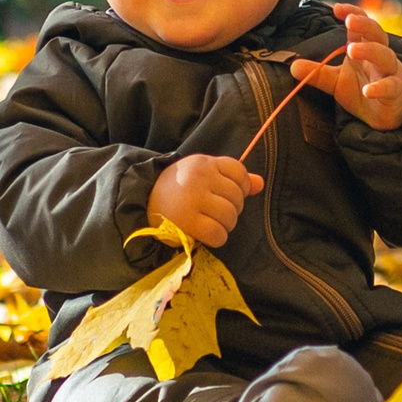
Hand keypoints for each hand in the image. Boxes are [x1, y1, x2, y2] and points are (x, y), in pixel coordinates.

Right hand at [148, 154, 262, 247]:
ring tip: (212, 222)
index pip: (239, 172)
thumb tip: (260, 183)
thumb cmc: (178, 189)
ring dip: (226, 225)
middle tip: (216, 212)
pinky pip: (218, 234)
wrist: (141, 202)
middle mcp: (199, 178)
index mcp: (203, 163)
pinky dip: (218, 238)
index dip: (241, 186)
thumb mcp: (203, 176)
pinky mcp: (187, 221)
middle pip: (237, 197)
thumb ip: (232, 178)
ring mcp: (193, 199)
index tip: (228, 194)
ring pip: (230, 216)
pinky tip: (208, 234)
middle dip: (233, 208)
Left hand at [297, 4, 401, 130]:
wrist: (388, 114)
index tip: (336, 8)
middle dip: (364, 25)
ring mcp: (390, 72)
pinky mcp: (396, 91)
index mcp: (364, 48)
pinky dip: (380, 87)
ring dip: (370, 50)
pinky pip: (391, 86)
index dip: (352, 13)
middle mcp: (379, 55)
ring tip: (352, 50)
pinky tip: (367, 91)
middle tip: (349, 21)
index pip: (360, 25)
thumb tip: (292, 66)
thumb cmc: (363, 88)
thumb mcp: (336, 82)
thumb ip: (317, 73)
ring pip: (385, 56)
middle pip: (376, 34)